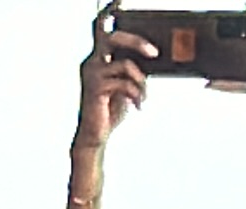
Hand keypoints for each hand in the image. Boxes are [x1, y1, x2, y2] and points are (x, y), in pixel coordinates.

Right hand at [75, 24, 150, 148]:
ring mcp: (92, 75)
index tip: (150, 48)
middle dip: (137, 43)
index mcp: (98, 60)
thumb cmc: (110, 111)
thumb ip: (132, 71)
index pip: (111, 37)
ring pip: (126, 64)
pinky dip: (136, 95)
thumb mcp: (126, 86)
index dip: (129, 35)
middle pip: (114, 39)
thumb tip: (149, 59)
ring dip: (141, 82)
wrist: (95, 136)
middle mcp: (92, 64)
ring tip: (143, 97)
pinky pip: (125, 83)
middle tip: (154, 54)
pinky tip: (138, 106)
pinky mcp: (95, 89)